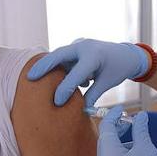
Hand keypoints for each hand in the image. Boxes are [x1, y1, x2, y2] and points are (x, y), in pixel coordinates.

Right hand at [26, 39, 148, 107]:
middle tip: (30, 77)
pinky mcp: (76, 47)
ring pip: (59, 55)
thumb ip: (93, 95)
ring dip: (49, 67)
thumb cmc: (118, 69)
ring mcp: (79, 45)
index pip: (76, 74)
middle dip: (44, 66)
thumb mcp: (107, 83)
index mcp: (94, 56)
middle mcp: (84, 47)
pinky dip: (57, 67)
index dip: (65, 88)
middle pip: (59, 55)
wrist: (126, 54)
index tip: (57, 102)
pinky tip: (53, 78)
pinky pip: (63, 57)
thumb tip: (80, 110)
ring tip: (34, 78)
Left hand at [95, 107, 156, 155]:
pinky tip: (133, 154)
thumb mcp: (146, 148)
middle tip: (129, 121)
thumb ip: (140, 129)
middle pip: (104, 142)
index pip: (105, 129)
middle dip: (116, 129)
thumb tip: (140, 116)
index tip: (121, 108)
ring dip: (119, 143)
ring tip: (135, 138)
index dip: (112, 115)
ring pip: (108, 154)